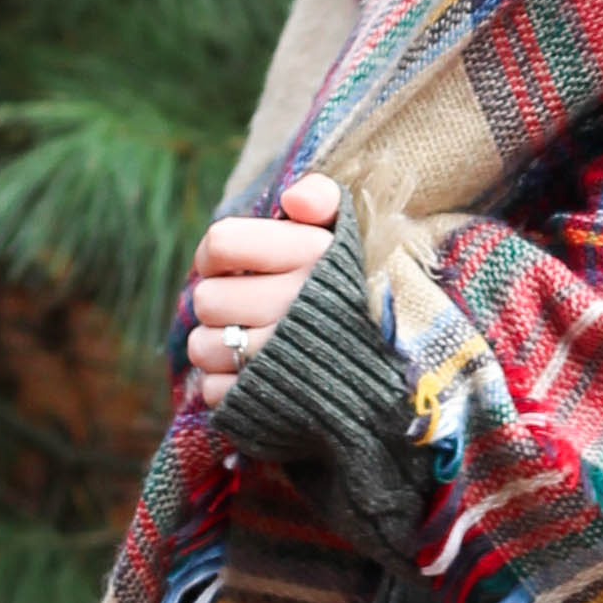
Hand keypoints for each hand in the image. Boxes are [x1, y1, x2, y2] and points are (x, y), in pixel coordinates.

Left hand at [188, 174, 341, 408]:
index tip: (227, 265)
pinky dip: (226, 386)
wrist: (399, 374)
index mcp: (309, 257)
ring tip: (245, 342)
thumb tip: (292, 200)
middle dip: (219, 302)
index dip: (213, 254)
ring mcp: (279, 358)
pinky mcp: (270, 403)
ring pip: (204, 346)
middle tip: (243, 308)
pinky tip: (252, 377)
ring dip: (217, 345)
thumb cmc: (359, 292)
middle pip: (206, 299)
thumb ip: (322, 199)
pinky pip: (214, 391)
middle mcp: (292, 306)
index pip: (221, 243)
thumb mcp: (350, 235)